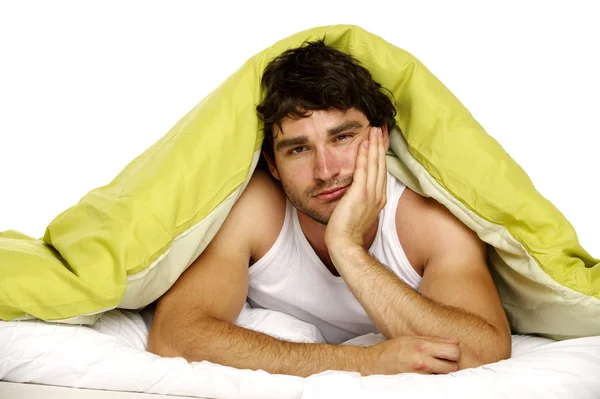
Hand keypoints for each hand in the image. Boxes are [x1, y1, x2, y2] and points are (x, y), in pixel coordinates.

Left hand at [324, 126, 386, 248]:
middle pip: (381, 164)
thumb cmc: (347, 231)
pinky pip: (363, 171)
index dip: (381, 154)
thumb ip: (359, 197)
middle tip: (380, 128)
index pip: (381, 171)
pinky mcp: (360, 194)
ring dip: (374, 146)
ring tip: (373, 130)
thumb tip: (354, 188)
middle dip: (380, 145)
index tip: (381, 140)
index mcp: (379, 198)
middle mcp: (378, 194)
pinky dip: (364, 156)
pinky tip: (363, 144)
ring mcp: (371, 194)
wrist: (345, 244)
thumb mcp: (357, 210)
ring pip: (374, 164)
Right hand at [366, 335, 460, 374]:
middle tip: (443, 361)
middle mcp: (423, 360)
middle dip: (451, 363)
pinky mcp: (417, 384)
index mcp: (422, 346)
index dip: (454, 351)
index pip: (453, 350)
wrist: (373, 364)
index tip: (448, 352)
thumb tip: (455, 342)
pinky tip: (427, 374)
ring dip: (443, 372)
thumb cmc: (391, 350)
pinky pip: (435, 382)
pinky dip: (434, 378)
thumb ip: (434, 340)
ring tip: (434, 368)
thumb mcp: (411, 339)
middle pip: (454, 365)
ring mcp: (421, 374)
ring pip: (446, 375)